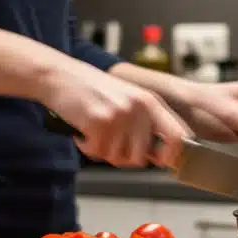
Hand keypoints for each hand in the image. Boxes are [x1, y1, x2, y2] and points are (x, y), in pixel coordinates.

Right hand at [39, 63, 191, 167]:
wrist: (60, 76)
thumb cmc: (93, 89)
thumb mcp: (128, 99)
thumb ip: (146, 123)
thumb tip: (161, 157)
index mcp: (150, 101)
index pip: (178, 135)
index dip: (172, 155)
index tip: (161, 161)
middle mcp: (139, 108)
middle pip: (142, 157)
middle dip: (125, 158)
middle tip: (111, 145)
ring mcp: (120, 115)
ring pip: (119, 158)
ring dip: (104, 152)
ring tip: (96, 132)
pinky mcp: (99, 122)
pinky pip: (98, 153)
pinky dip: (87, 147)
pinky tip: (83, 131)